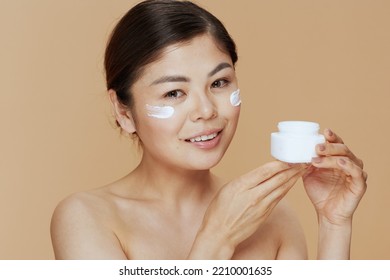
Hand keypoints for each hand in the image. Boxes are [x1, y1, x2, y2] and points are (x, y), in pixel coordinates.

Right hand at [190, 161, 306, 258]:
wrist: (220, 234)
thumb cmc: (219, 210)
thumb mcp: (228, 188)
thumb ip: (245, 180)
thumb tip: (261, 173)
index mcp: (241, 186)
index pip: (265, 171)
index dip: (280, 163)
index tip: (289, 157)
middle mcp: (253, 195)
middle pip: (277, 179)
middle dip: (291, 169)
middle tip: (302, 161)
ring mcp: (261, 206)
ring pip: (281, 189)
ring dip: (293, 178)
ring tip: (301, 170)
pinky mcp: (265, 214)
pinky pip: (278, 198)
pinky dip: (286, 189)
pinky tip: (291, 183)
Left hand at [302, 129, 366, 225]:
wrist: (326, 214)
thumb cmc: (320, 192)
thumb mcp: (309, 174)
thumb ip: (306, 162)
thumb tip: (298, 150)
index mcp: (337, 158)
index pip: (337, 143)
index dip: (331, 136)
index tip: (323, 132)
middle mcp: (348, 163)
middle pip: (342, 148)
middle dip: (329, 146)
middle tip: (317, 147)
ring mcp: (355, 173)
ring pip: (348, 158)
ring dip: (332, 156)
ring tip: (319, 157)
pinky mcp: (359, 184)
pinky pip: (356, 172)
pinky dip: (348, 165)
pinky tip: (339, 162)